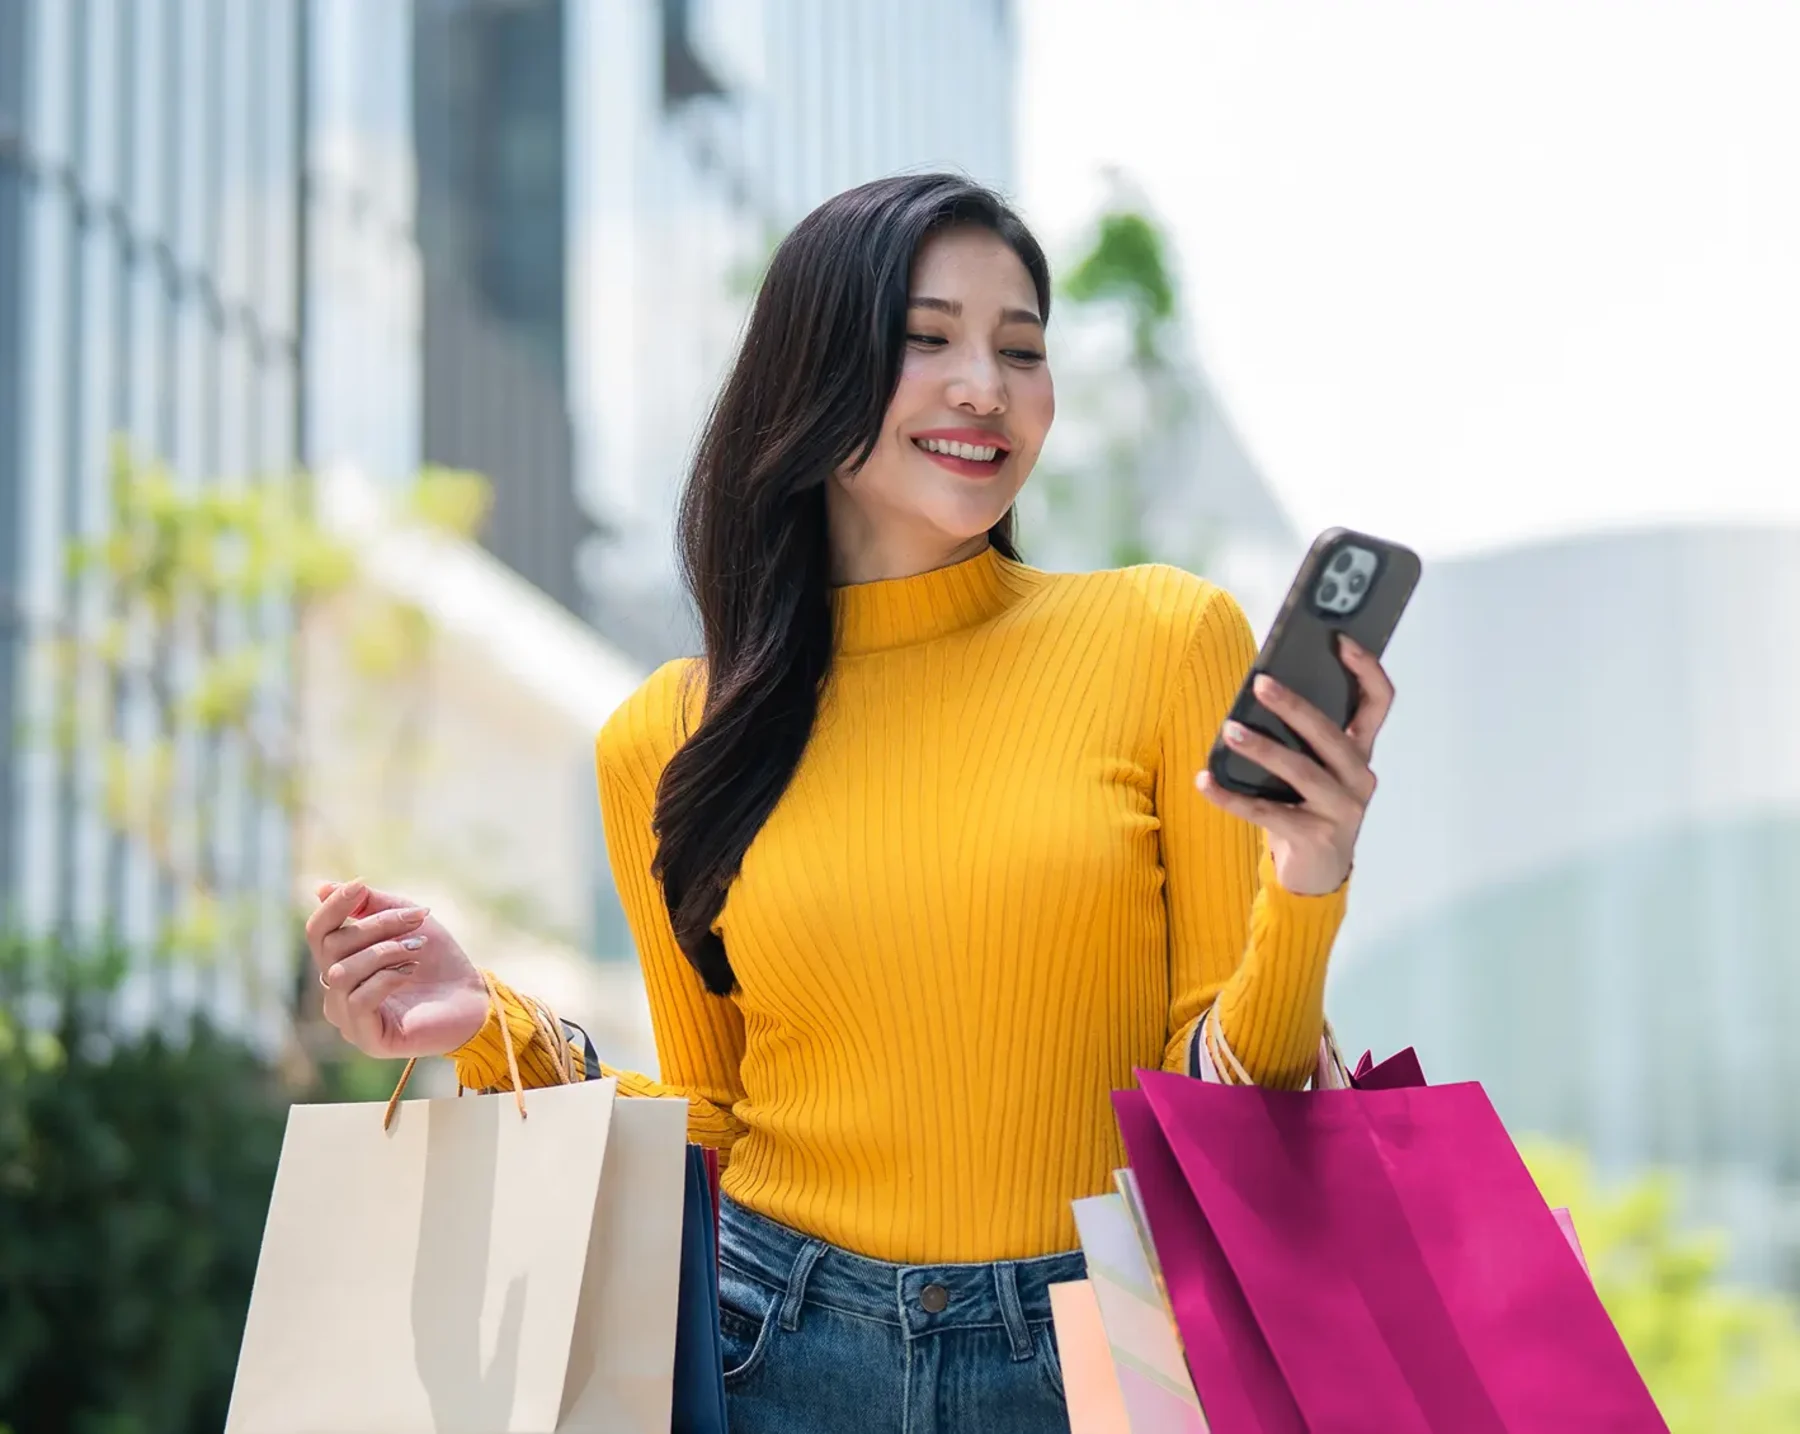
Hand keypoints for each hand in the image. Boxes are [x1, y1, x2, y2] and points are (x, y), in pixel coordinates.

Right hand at [305, 880, 489, 1058]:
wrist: (472, 997)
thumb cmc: (438, 960)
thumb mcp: (405, 921)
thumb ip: (368, 905)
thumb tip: (321, 888)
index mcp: (342, 963)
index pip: (318, 933)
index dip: (333, 906)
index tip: (360, 885)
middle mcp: (337, 993)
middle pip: (332, 948)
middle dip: (376, 925)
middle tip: (417, 919)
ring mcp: (349, 1019)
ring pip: (341, 974)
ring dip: (384, 952)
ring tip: (418, 947)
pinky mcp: (368, 1039)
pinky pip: (357, 1001)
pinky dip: (385, 978)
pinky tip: (410, 971)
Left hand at [1195, 636, 1395, 896]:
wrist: (1317, 874)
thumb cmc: (1308, 806)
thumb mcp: (1314, 767)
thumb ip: (1302, 736)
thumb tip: (1259, 688)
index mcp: (1360, 752)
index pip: (1379, 702)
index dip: (1367, 668)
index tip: (1341, 640)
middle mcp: (1359, 777)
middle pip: (1330, 734)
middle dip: (1295, 706)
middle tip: (1260, 684)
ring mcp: (1342, 809)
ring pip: (1302, 771)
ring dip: (1263, 749)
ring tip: (1229, 731)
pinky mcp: (1315, 837)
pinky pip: (1265, 813)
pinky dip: (1230, 797)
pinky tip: (1203, 782)